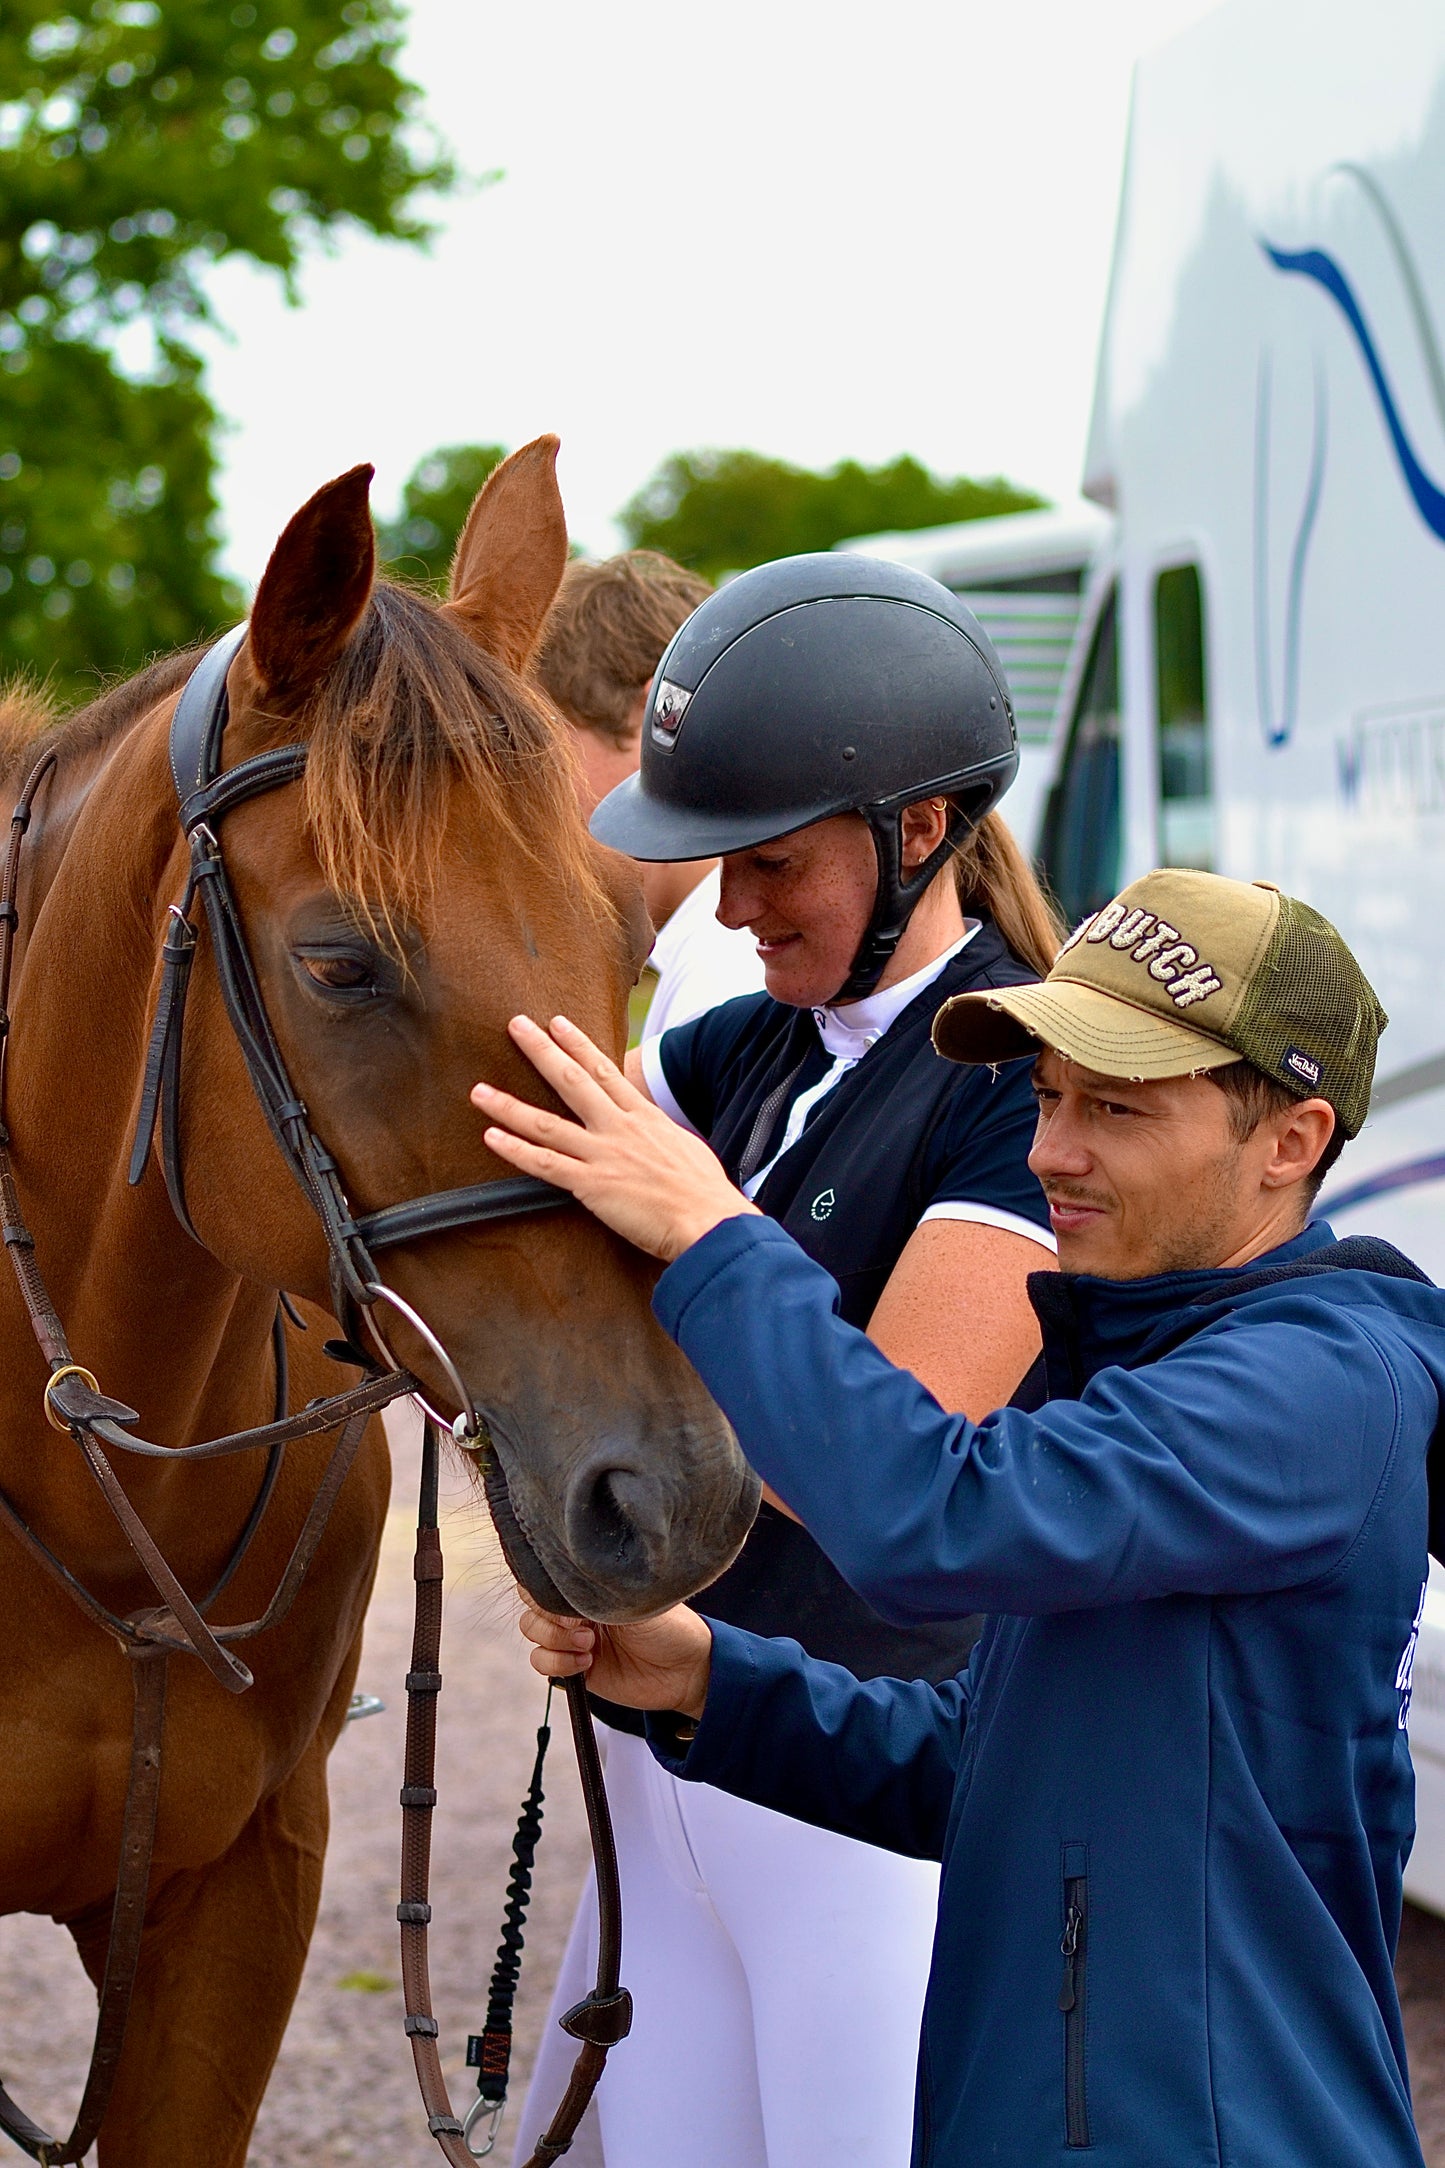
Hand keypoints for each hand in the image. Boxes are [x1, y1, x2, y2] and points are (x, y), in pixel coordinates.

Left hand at [471, 1014, 760, 1262]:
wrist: (712, 1221)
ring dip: (509, 1104)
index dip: (578, 1045)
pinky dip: (515, 1150)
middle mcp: (621, 1128)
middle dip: (541, 1050)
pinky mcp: (593, 1185)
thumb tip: (657, 1140)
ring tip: (479, 1090)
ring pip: (546, 1123)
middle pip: (572, 1080)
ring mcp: (604, 1154)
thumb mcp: (687, 1151)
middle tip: (515, 1025)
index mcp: (646, 1118)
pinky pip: (545, 1165)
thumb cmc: (706, 1195)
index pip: (605, 1072)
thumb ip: (663, 1139)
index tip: (557, 1023)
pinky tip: (491, 1136)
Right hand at [518, 1596, 713, 1719]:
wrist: (685, 1671)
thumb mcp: (634, 1600)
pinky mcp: (573, 1667)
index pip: (547, 1575)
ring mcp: (573, 1637)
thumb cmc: (669, 1627)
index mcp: (591, 1585)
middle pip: (532, 1602)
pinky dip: (557, 1663)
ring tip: (588, 1644)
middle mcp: (577, 1608)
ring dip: (554, 1639)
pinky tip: (586, 1662)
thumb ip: (596, 1592)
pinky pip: (542, 1662)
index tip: (563, 1596)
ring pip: (532, 1631)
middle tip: (580, 1625)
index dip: (544, 1585)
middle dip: (548, 1614)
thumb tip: (562, 1585)